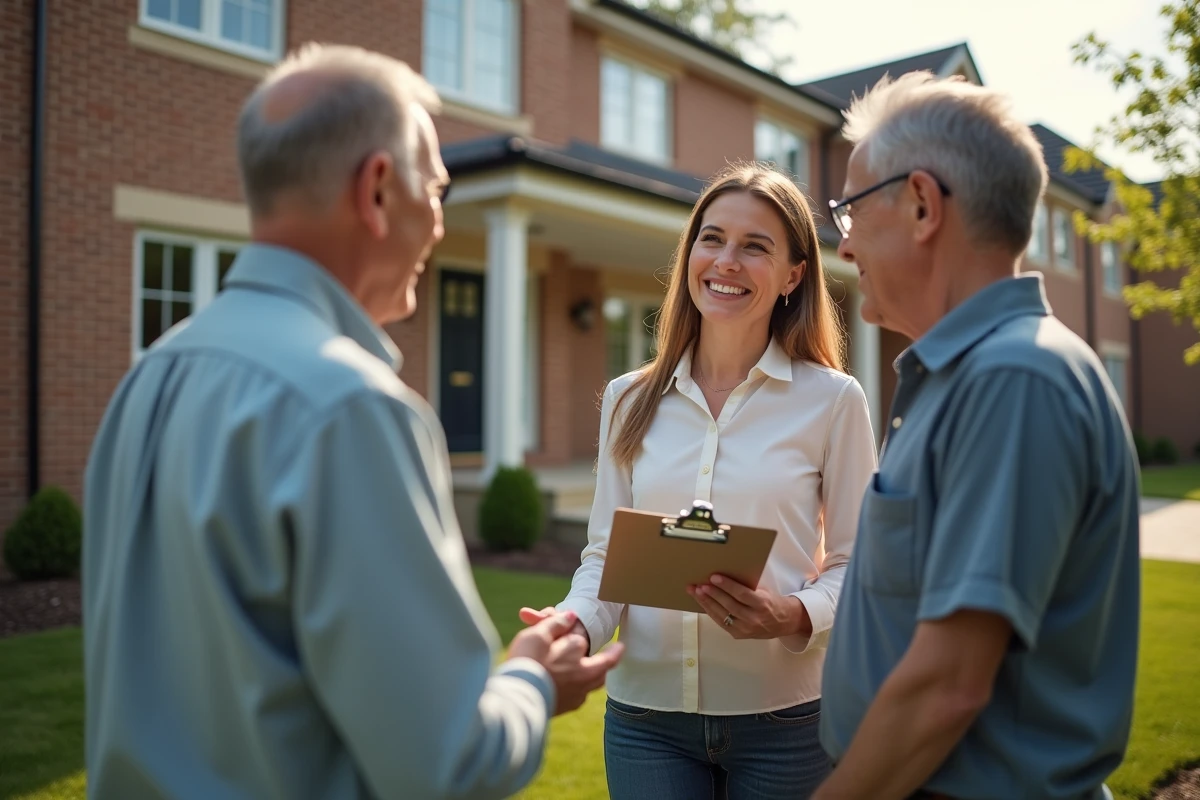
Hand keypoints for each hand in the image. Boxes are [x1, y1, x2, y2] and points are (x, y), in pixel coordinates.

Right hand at [507, 610, 622, 714]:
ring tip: (598, 668)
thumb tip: (571, 616)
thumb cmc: (526, 663)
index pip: (583, 639)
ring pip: (593, 683)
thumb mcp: (537, 635)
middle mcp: (582, 678)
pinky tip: (575, 685)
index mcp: (578, 657)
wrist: (515, 702)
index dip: (575, 630)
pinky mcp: (565, 708)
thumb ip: (555, 624)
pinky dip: (581, 687)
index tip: (581, 626)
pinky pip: (580, 695)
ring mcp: (575, 696)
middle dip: (609, 658)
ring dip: (596, 674)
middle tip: (616, 651)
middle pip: (602, 667)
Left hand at [687, 574, 811, 639]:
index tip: (713, 577)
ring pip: (722, 615)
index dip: (727, 586)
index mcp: (762, 604)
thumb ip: (747, 586)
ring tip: (696, 592)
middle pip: (729, 605)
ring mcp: (746, 629)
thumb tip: (725, 574)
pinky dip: (711, 612)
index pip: (742, 594)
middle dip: (713, 594)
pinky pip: (721, 623)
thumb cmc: (771, 601)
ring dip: (707, 603)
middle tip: (699, 585)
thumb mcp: (764, 590)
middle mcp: (754, 618)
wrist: (784, 622)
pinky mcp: (739, 635)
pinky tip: (703, 603)